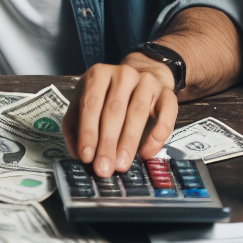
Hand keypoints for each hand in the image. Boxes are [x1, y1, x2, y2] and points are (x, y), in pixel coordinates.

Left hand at [62, 57, 178, 176]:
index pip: (91, 104)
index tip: (87, 156)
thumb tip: (78, 152)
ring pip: (138, 112)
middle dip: (108, 142)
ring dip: (129, 141)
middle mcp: (124, 74)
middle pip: (115, 109)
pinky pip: (166, 113)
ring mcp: (147, 81)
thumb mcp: (85, 104)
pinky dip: (158, 135)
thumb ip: (76, 126)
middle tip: (104, 168)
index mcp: (99, 75)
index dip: (88, 131)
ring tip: (122, 164)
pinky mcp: (167, 92)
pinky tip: (147, 153)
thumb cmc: (107, 97)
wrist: (141, 77)